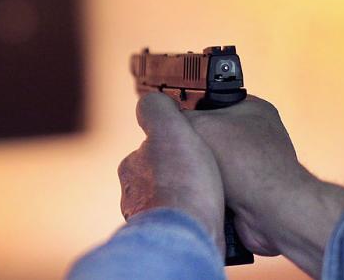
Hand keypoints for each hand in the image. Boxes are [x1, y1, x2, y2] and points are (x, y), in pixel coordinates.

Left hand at [119, 93, 225, 254]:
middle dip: (180, 175)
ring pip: (172, 201)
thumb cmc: (180, 182)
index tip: (191, 148)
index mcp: (132, 168)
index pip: (151, 149)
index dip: (174, 145)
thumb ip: (156, 110)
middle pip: (161, 177)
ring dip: (188, 198)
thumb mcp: (170, 129)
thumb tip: (151, 102)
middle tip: (206, 174)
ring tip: (211, 196)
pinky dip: (194, 218)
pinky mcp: (167, 241)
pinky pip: (183, 223)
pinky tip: (210, 217)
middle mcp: (133, 196)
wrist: (187, 235)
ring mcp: (149, 220)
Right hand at [184, 96, 343, 277]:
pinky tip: (198, 191)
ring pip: (208, 163)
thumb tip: (159, 117)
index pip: (210, 101)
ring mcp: (252, 165)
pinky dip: (205, 190)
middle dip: (189, 145)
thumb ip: (176, 116)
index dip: (186, 110)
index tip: (170, 120)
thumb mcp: (199, 124)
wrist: (272, 213)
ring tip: (187, 174)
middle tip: (175, 150)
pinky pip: (215, 186)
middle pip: (206, 135)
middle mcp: (255, 135)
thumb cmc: (244, 162)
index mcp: (251, 109)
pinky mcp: (248, 192)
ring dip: (196, 171)